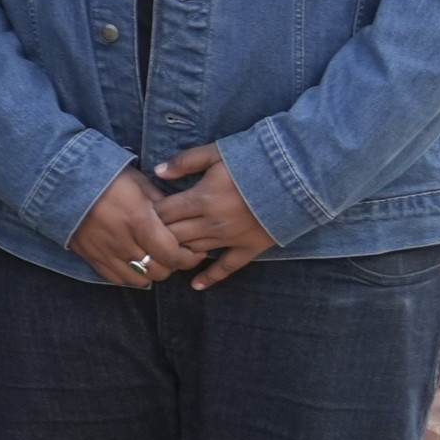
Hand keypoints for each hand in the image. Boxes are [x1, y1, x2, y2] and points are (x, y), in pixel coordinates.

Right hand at [70, 166, 185, 287]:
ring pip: (141, 279)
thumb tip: (180, 220)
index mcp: (138, 220)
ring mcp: (105, 252)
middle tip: (174, 253)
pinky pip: (118, 279)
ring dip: (152, 271)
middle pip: (160, 271)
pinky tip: (134, 263)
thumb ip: (162, 204)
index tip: (194, 251)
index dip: (188, 258)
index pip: (172, 253)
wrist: (63, 181)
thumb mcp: (139, 183)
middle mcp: (123, 241)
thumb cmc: (106, 177)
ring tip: (153, 258)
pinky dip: (131, 275)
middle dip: (172, 264)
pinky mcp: (91, 258)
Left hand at [155, 147, 278, 286]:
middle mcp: (212, 222)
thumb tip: (157, 171)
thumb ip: (185, 161)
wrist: (298, 175)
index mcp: (201, 198)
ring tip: (162, 256)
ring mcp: (231, 238)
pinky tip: (195, 285)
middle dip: (157, 237)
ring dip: (177, 254)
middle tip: (145, 238)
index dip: (148, 215)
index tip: (141, 215)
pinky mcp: (250, 247)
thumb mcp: (217, 153)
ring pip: (194, 251)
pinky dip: (210, 277)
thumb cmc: (255, 159)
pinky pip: (227, 267)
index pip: (163, 213)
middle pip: (173, 236)